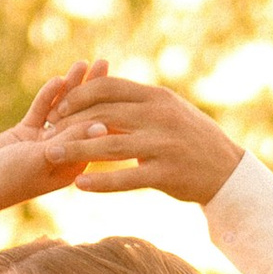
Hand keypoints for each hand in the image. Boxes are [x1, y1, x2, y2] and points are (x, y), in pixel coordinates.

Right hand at [0, 70, 117, 212]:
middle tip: (104, 62)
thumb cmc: (9, 180)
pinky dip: (48, 96)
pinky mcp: (24, 134)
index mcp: (72, 166)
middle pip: (80, 116)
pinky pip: (40, 111)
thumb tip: (103, 127)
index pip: (93, 132)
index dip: (105, 106)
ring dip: (71, 87)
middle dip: (92, 91)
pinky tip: (58, 78)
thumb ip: (71, 141)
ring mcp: (42, 143)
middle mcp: (61, 153)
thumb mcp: (43, 158)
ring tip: (83, 62)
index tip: (117, 85)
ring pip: (61, 110)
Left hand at [27, 69, 243, 206]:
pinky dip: (101, 181)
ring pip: (109, 145)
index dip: (77, 96)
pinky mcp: (166, 173)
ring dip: (75, 150)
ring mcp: (163, 145)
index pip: (108, 88)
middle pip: (103, 114)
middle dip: (69, 123)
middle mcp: (159, 116)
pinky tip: (79, 185)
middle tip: (46, 135)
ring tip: (49, 156)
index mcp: (157, 96)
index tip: (57, 109)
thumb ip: (136, 104)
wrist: (226, 171)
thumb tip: (100, 93)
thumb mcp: (167, 112)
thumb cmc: (191, 140)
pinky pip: (127, 178)